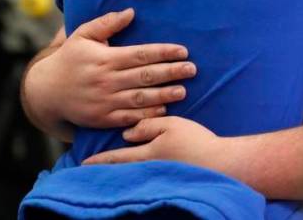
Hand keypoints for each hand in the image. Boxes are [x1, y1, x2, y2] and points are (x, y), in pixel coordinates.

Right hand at [23, 8, 195, 129]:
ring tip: (183, 90)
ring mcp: (105, 101)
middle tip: (192, 69)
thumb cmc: (69, 58)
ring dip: (164, 94)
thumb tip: (131, 12)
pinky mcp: (103, 118)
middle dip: (171, 72)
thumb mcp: (83, 35)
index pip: (141, 54)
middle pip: (145, 76)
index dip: (163, 52)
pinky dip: (147, 114)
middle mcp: (106, 80)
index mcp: (105, 59)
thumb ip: (107, 24)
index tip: (183, 51)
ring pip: (140, 98)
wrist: (46, 91)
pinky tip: (164, 109)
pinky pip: (129, 117)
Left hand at [83, 116, 222, 169]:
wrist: (220, 163)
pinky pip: (145, 171)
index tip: (82, 163)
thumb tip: (127, 132)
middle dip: (104, 167)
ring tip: (105, 168)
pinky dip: (135, 169)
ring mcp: (158, 173)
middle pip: (121, 167)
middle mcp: (148, 167)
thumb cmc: (195, 143)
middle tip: (86, 168)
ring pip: (132, 170)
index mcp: (146, 153)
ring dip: (118, 169)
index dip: (99, 159)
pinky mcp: (168, 175)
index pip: (117, 157)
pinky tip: (134, 166)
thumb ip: (148, 127)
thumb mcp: (171, 126)